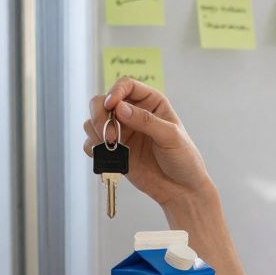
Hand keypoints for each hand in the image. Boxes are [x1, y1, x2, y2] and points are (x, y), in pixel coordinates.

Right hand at [83, 78, 212, 209]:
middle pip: (102, 101)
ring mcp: (122, 131)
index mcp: (151, 102)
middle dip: (100, 115)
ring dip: (96, 132)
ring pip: (93, 121)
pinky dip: (93, 148)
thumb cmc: (183, 159)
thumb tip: (120, 108)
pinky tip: (106, 156)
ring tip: (112, 147)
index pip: (126, 85)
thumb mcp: (170, 137)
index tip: (111, 106)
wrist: (181, 189)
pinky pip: (92, 143)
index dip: (114, 92)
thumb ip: (146, 121)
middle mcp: (133, 113)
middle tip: (110, 136)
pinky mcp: (114, 150)